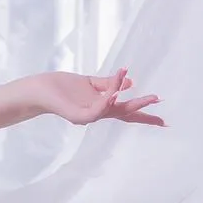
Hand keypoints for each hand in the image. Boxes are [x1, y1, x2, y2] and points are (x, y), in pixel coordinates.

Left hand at [34, 67, 165, 127]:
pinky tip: (118, 90)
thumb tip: (130, 82)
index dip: (144, 113)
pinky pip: (98, 108)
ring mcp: (88, 116)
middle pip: (126, 114)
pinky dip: (110, 99)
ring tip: (150, 96)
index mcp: (101, 106)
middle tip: (162, 105)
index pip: (127, 111)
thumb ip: (109, 83)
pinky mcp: (78, 115)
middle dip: (145, 111)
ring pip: (115, 111)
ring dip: (132, 102)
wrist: (39, 90)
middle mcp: (97, 113)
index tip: (164, 120)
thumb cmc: (61, 87)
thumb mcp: (90, 83)